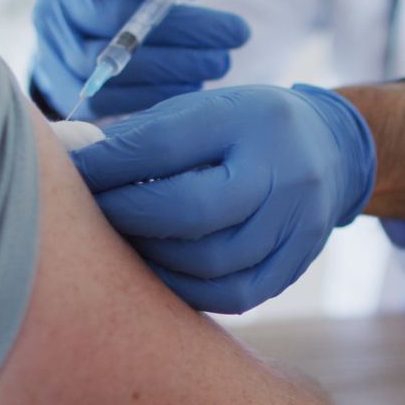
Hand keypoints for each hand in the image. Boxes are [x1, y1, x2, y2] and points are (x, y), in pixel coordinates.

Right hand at [32, 0, 250, 119]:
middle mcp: (57, 11)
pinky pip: (118, 98)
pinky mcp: (68, 94)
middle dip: (187, 28)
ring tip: (222, 61)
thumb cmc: (115, 2)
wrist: (68, 46)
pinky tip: (194, 85)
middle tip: (237, 32)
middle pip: (123, 21)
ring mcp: (58, 54)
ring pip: (123, 65)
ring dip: (181, 65)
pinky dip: (161, 93)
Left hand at [71, 85, 376, 313]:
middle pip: (192, 210)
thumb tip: (76, 167)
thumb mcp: (206, 110)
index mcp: (253, 118)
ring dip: (154, 259)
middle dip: (129, 217)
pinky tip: (163, 273)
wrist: (330, 151)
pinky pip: (235, 295)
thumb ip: (147, 136)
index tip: (73, 175)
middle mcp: (284, 170)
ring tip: (125, 245)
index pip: (166, 146)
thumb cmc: (245, 128)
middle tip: (95, 216)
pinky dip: (188, 290)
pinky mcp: (299, 261)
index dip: (109, 166)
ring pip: (211, 262)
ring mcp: (298, 221)